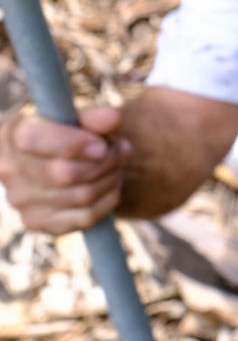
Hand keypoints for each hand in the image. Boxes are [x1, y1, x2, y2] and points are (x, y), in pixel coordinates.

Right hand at [0, 107, 131, 233]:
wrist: (61, 161)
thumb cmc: (71, 134)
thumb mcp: (79, 119)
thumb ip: (93, 118)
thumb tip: (113, 118)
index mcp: (11, 135)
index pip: (33, 140)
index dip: (73, 144)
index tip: (102, 145)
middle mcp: (8, 170)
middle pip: (64, 173)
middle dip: (105, 161)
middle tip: (122, 150)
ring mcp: (20, 201)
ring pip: (81, 195)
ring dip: (111, 178)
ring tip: (118, 164)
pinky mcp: (37, 223)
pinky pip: (85, 217)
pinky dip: (109, 199)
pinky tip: (112, 184)